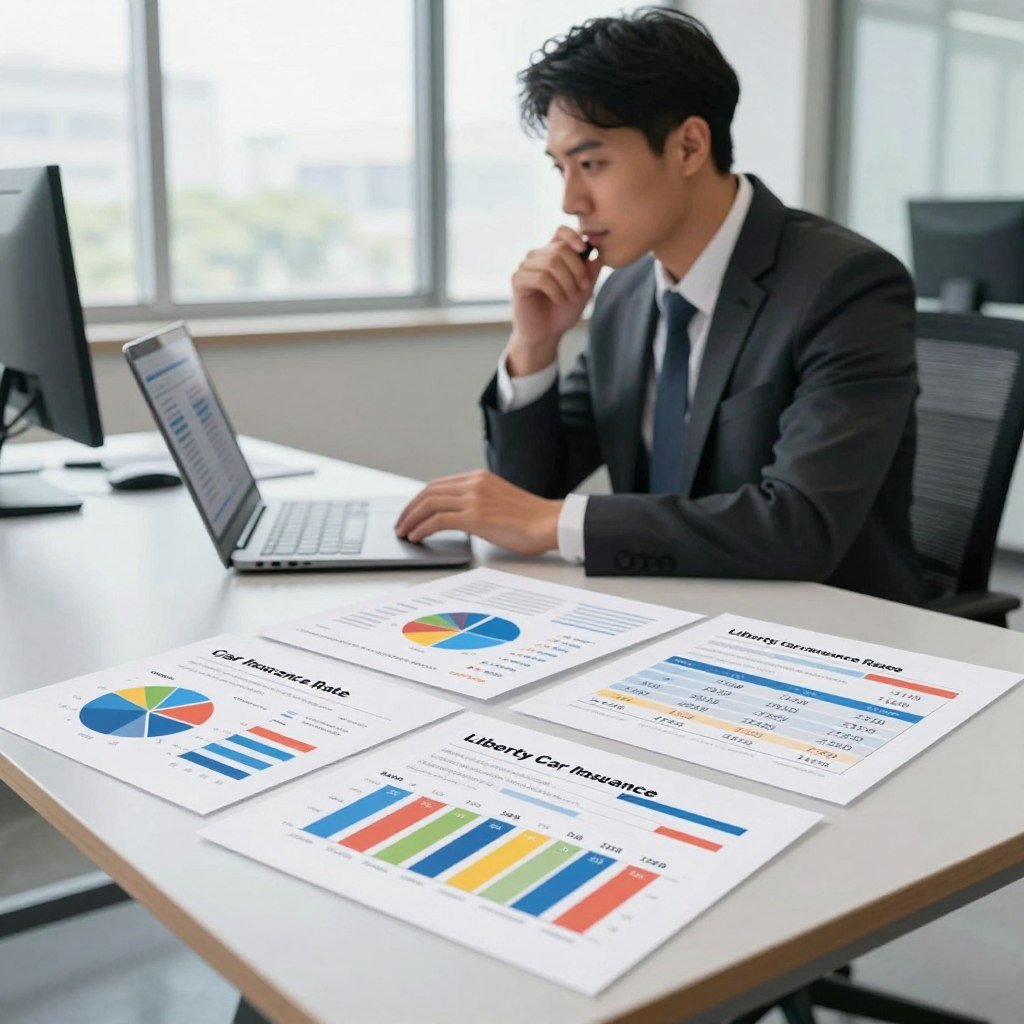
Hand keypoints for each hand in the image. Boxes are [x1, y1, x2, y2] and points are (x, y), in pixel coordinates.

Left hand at [395, 471, 561, 554]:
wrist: (550, 523)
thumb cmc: (530, 519)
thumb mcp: (499, 500)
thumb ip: (478, 501)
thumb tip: (458, 515)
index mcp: (479, 478)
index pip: (438, 484)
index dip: (419, 499)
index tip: (411, 511)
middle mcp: (474, 484)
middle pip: (428, 492)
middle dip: (409, 509)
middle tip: (400, 523)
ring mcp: (474, 499)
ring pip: (429, 504)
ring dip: (411, 519)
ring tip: (404, 532)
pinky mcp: (475, 516)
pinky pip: (438, 520)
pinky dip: (422, 528)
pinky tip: (417, 537)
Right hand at [508, 226, 603, 375]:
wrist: (546, 334)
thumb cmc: (563, 311)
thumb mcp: (584, 289)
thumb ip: (591, 270)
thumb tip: (598, 251)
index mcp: (553, 254)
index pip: (561, 231)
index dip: (574, 236)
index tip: (584, 250)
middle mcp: (537, 256)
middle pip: (560, 249)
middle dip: (577, 270)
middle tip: (583, 289)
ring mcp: (526, 267)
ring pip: (552, 263)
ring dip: (567, 283)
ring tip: (571, 298)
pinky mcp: (518, 280)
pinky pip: (541, 278)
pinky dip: (556, 290)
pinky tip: (560, 300)